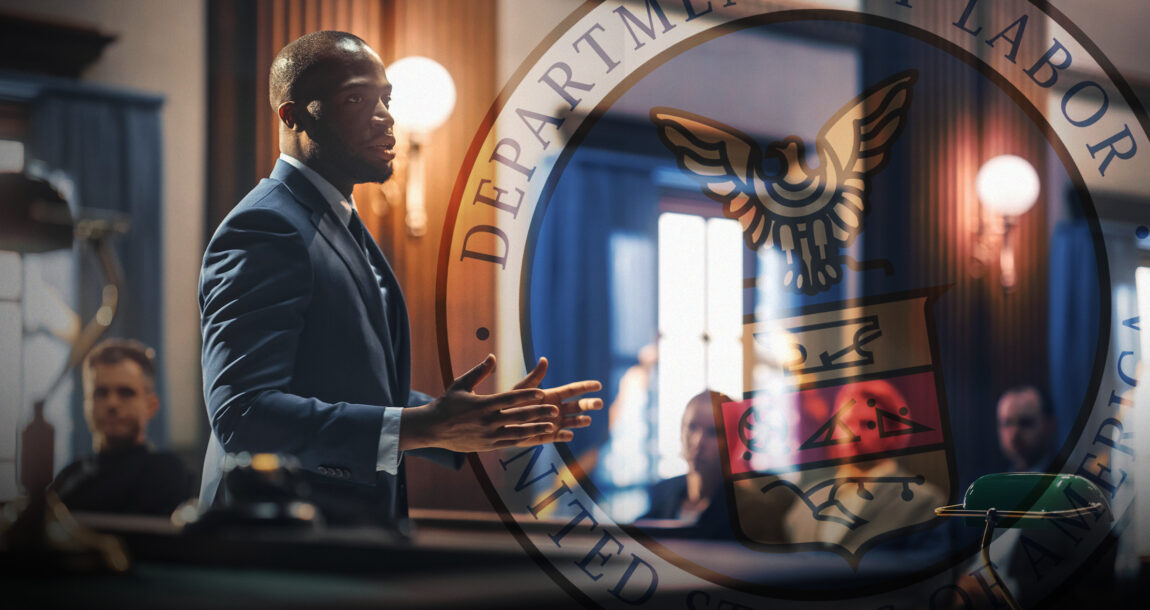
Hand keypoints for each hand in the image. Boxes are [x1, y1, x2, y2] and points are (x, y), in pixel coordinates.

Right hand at [400, 355, 562, 452]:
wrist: (431, 429)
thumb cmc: (446, 404)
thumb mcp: (460, 384)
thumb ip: (479, 371)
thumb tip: (492, 356)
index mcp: (483, 404)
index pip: (509, 399)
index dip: (527, 396)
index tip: (541, 393)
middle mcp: (487, 420)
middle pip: (518, 416)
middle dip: (538, 413)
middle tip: (555, 410)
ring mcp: (488, 435)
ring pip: (518, 432)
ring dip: (536, 429)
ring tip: (552, 426)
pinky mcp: (487, 446)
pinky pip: (510, 443)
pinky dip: (525, 440)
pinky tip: (537, 438)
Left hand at [511, 357, 602, 443]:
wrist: (500, 422)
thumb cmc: (510, 403)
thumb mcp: (522, 389)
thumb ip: (534, 377)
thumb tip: (544, 359)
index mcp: (553, 395)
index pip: (573, 390)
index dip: (586, 387)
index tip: (598, 385)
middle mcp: (557, 409)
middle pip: (578, 406)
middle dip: (589, 405)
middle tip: (598, 403)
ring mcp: (554, 423)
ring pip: (572, 422)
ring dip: (580, 421)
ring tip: (586, 420)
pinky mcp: (548, 436)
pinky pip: (559, 436)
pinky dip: (565, 436)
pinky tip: (568, 434)